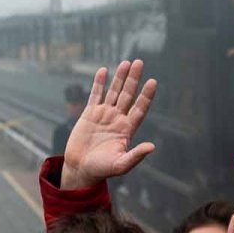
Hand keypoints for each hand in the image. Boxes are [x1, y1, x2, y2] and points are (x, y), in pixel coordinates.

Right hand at [61, 60, 156, 191]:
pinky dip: (99, 83)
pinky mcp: (89, 114)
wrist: (81, 168)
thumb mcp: (121, 165)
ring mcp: (104, 115)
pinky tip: (104, 70)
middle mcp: (117, 119)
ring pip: (113, 92)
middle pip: (128, 95)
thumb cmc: (102, 169)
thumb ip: (136, 156)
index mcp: (127, 129)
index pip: (140, 108)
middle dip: (134, 79)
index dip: (146, 96)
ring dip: (119, 77)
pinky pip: (95, 95)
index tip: (152, 82)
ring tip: (126, 62)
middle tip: (140, 62)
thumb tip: (152, 147)